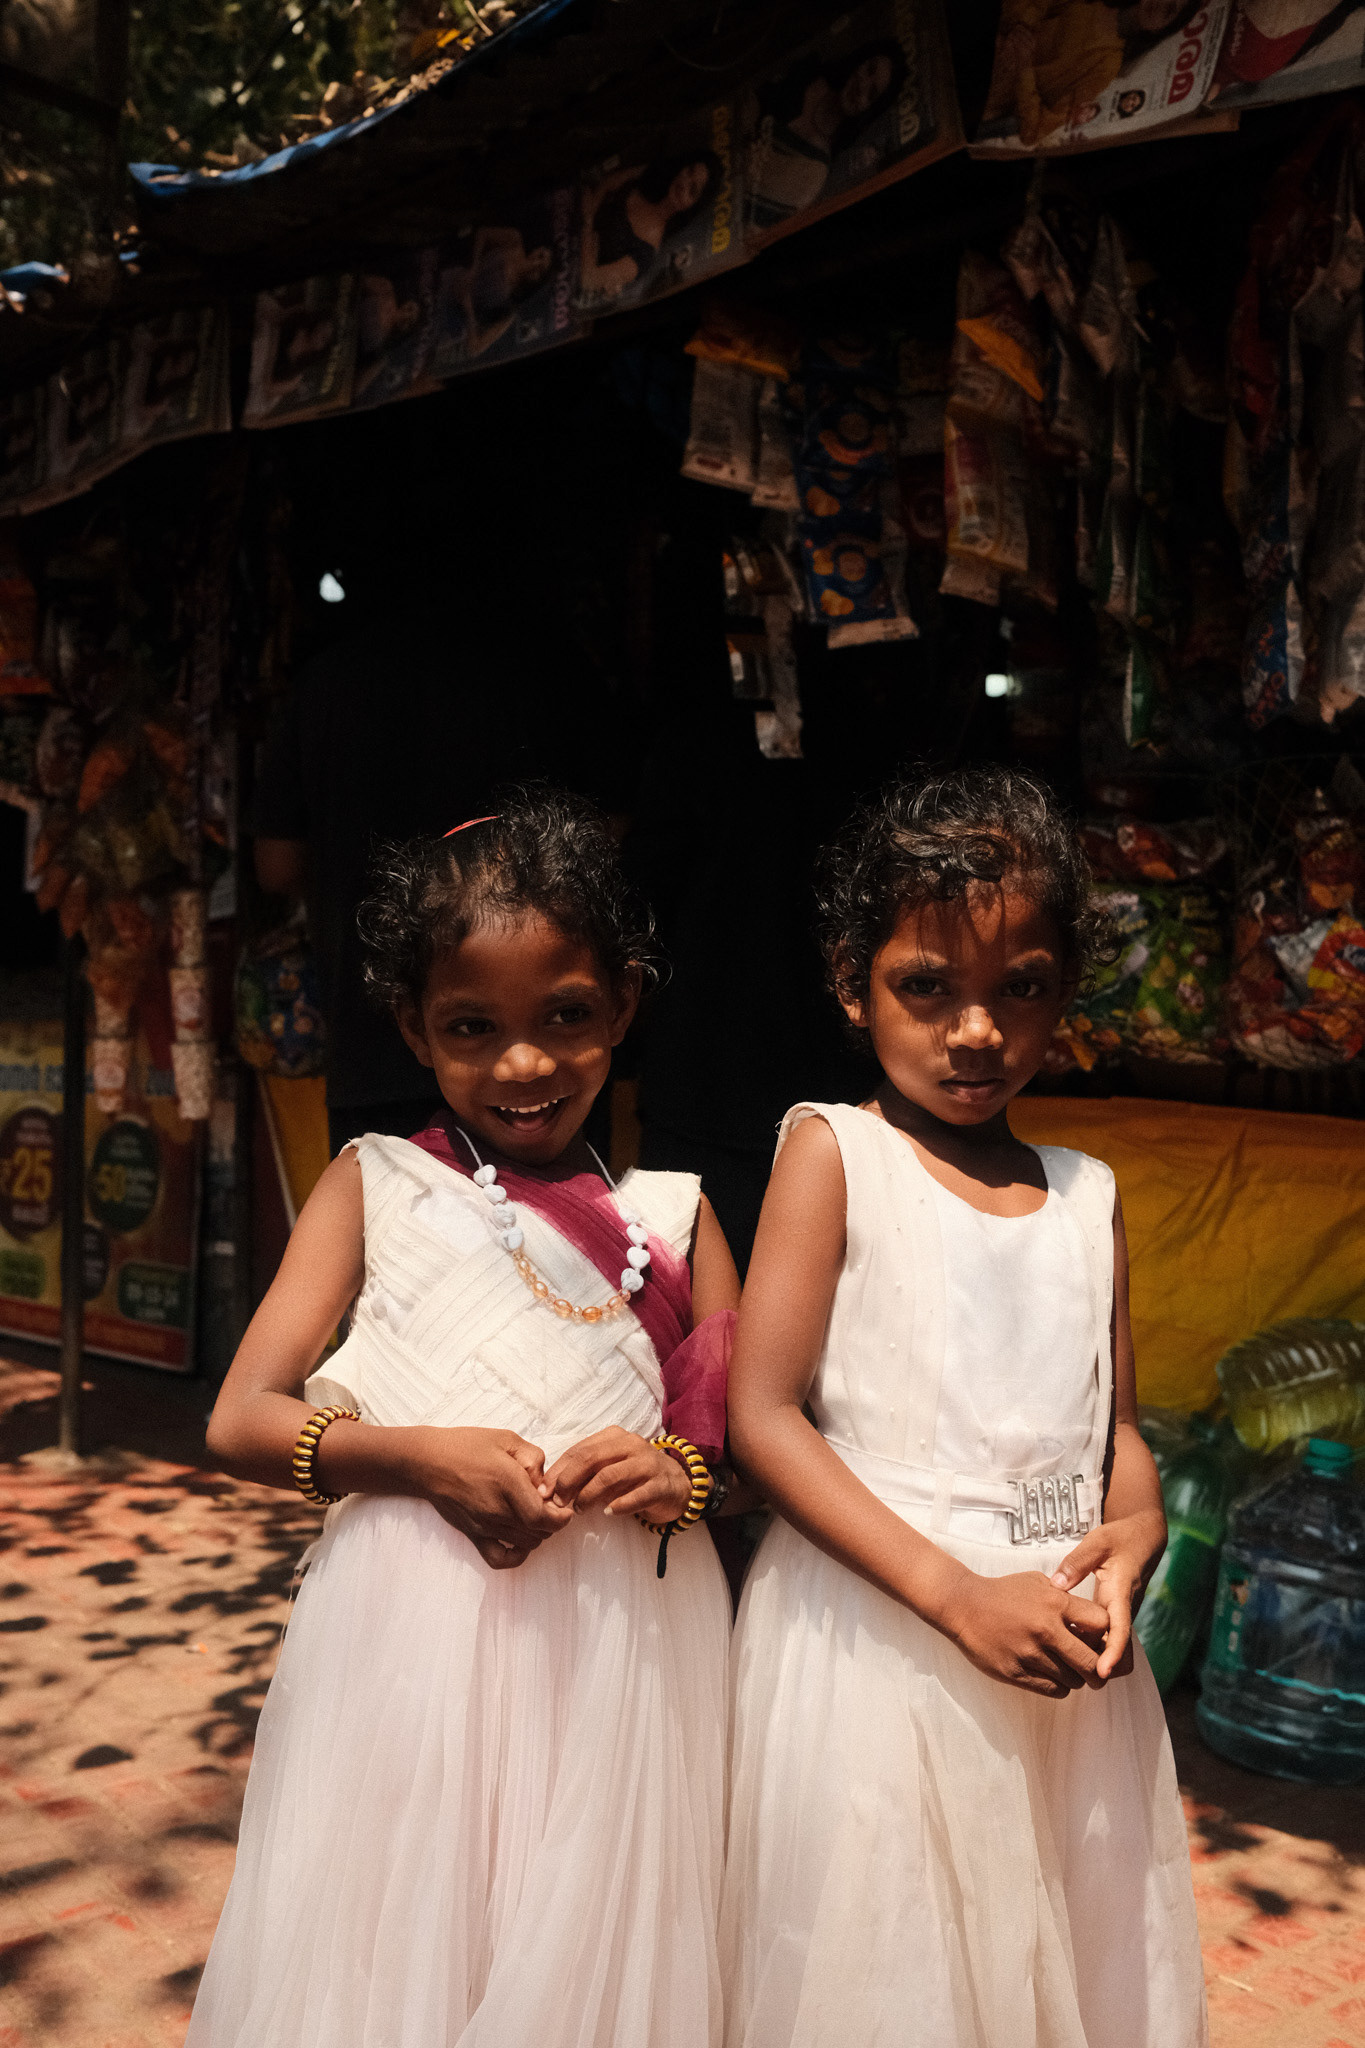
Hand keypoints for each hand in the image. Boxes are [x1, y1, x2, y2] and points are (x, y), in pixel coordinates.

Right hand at [403, 1425, 573, 1567]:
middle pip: (540, 1533)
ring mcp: (485, 1526)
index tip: (563, 1506)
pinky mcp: (473, 1535)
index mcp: (509, 1483)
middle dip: (553, 1522)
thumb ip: (534, 1458)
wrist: (428, 1462)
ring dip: (538, 1534)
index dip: (561, 1516)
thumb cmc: (467, 1446)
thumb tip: (545, 1485)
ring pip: (526, 1544)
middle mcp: (498, 1510)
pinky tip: (519, 1541)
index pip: (545, 1518)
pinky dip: (515, 1556)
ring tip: (534, 1516)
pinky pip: (499, 1559)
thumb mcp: (507, 1439)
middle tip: (550, 1506)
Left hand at [541, 1427, 693, 1523]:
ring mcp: (647, 1464)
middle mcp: (631, 1445)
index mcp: (614, 1437)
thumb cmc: (635, 1477)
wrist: (678, 1485)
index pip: (579, 1450)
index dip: (558, 1472)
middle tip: (557, 1502)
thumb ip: (585, 1474)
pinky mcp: (661, 1485)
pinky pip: (637, 1495)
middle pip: (591, 1459)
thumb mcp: (609, 1468)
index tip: (543, 1492)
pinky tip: (608, 1513)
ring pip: (610, 1475)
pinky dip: (619, 1505)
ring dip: (589, 1495)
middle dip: (568, 1481)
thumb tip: (551, 1489)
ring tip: (578, 1510)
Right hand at [944, 1571, 1112, 1698]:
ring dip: (1075, 1678)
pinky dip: (1058, 1686)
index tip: (1098, 1639)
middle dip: (1098, 1669)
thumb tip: (1095, 1620)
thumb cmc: (1003, 1593)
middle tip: (1095, 1670)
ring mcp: (1029, 1653)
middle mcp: (1045, 1629)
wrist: (963, 1605)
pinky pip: (1052, 1690)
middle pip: (1092, 1663)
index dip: (1105, 1634)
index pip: (1102, 1625)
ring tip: (1067, 1669)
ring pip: (1073, 1680)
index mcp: (1055, 1602)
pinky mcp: (1015, 1672)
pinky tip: (1051, 1675)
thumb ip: (1066, 1598)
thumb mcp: (1038, 1582)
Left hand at [1049, 1509, 1166, 1680]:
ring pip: (1115, 1648)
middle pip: (1120, 1650)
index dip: (1113, 1653)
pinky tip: (1069, 1642)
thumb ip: (1076, 1562)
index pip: (1121, 1629)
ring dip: (1098, 1658)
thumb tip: (1057, 1585)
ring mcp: (1121, 1614)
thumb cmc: (1120, 1539)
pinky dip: (1095, 1647)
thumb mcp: (1097, 1542)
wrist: (1144, 1538)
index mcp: (1120, 1593)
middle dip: (1105, 1667)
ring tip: (1065, 1659)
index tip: (1101, 1671)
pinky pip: (1109, 1639)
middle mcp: (1124, 1609)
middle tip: (1074, 1673)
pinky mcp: (1117, 1615)